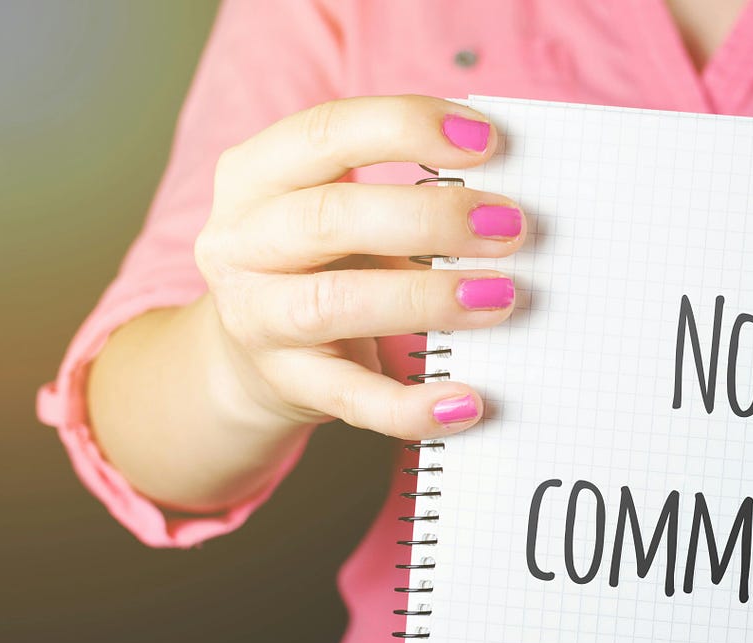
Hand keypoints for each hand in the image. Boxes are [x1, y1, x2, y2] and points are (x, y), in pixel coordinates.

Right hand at [191, 94, 522, 439]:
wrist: (249, 358)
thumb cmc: (321, 263)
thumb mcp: (341, 210)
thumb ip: (403, 194)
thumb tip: (507, 202)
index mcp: (256, 175)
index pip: (326, 132)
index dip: (406, 127)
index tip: (487, 140)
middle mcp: (242, 242)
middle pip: (331, 216)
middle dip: (431, 218)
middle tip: (510, 227)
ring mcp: (257, 318)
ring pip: (336, 302)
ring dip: (427, 298)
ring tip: (499, 297)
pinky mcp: (289, 384)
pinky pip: (354, 399)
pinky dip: (412, 405)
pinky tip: (467, 402)